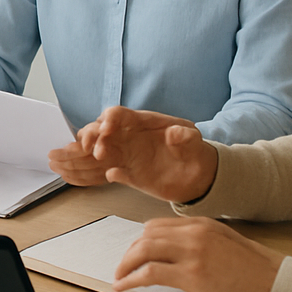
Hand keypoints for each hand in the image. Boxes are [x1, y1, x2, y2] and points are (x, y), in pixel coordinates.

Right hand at [50, 106, 217, 203]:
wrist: (199, 176)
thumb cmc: (194, 151)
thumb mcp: (194, 140)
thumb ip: (185, 136)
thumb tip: (174, 134)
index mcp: (141, 123)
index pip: (118, 115)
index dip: (109, 119)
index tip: (106, 128)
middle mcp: (129, 137)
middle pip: (101, 130)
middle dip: (92, 134)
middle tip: (92, 146)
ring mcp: (127, 155)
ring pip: (100, 149)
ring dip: (93, 152)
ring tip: (97, 157)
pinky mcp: (129, 174)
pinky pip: (112, 172)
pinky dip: (107, 173)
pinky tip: (111, 175)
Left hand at [113, 217, 283, 291]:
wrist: (282, 286)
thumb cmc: (260, 273)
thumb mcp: (229, 245)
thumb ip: (203, 243)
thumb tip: (178, 253)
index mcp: (203, 225)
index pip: (158, 226)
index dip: (140, 242)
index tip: (133, 255)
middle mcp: (195, 234)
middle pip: (146, 236)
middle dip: (129, 253)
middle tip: (121, 269)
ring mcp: (193, 253)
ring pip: (143, 251)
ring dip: (125, 266)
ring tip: (118, 279)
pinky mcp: (193, 276)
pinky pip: (150, 273)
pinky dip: (131, 280)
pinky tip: (124, 288)